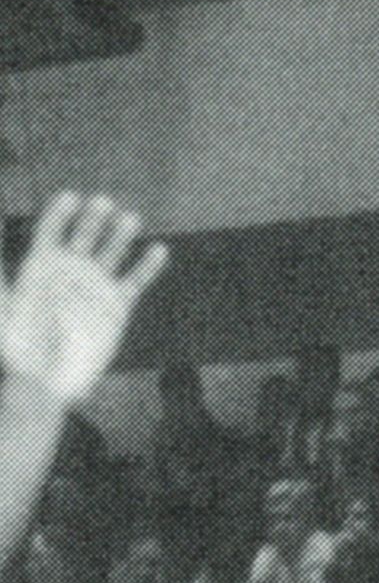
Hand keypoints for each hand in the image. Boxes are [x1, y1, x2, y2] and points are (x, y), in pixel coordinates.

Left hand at [1, 195, 165, 403]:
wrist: (46, 384)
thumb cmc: (19, 346)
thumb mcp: (5, 309)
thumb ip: (0, 277)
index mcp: (41, 265)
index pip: (51, 229)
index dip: (59, 213)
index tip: (71, 198)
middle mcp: (71, 268)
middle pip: (85, 233)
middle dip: (93, 217)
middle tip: (102, 203)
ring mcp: (95, 284)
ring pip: (112, 250)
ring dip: (120, 233)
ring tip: (129, 220)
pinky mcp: (117, 304)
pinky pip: (136, 280)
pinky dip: (147, 266)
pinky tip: (158, 250)